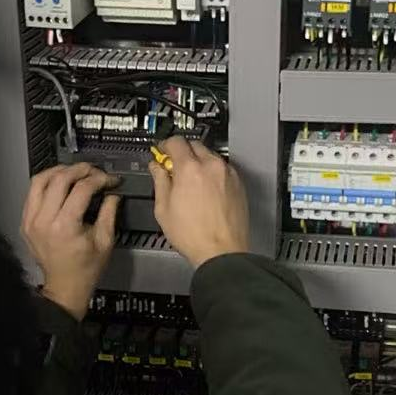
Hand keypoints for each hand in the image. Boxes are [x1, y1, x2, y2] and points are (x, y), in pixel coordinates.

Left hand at [21, 163, 119, 320]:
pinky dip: (45, 184)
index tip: (110, 180)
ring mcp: (31, 221)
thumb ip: (109, 212)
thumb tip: (112, 192)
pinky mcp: (26, 222)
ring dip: (59, 171)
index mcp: (65, 226)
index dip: (99, 179)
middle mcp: (44, 221)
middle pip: (59, 179)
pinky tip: (58, 184)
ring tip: (74, 172)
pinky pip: (32, 193)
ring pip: (40, 181)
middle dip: (80, 170)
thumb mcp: (105, 241)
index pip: (82, 189)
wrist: (65, 287)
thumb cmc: (85, 269)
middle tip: (93, 170)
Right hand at [148, 138, 249, 269]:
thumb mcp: (164, 209)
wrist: (221, 252)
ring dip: (199, 163)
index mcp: (190, 169)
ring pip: (211, 157)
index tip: (162, 153)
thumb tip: (157, 168)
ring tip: (191, 183)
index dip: (165, 146)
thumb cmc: (194, 235)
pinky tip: (206, 191)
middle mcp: (212, 166)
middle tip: (174, 168)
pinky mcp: (238, 184)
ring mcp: (228, 174)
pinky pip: (223, 170)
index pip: (176, 142)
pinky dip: (213, 174)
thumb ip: (160, 181)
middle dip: (183, 153)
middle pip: (195, 145)